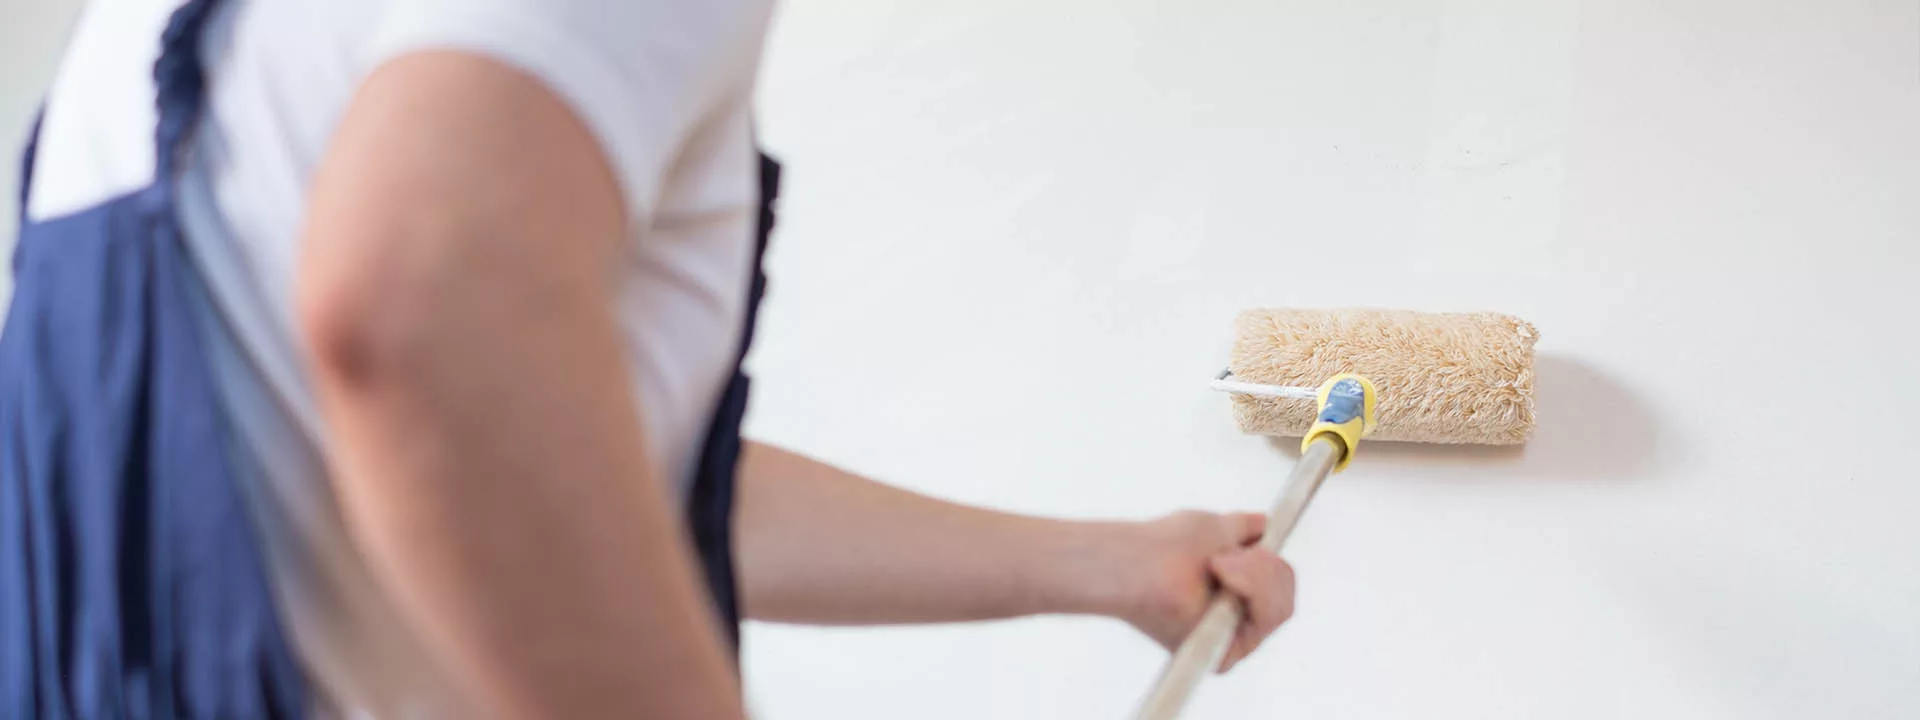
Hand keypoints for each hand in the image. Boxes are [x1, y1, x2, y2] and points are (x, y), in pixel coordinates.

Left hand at [1101, 511, 1295, 672]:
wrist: (1136, 561)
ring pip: (1281, 605)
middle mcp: (1232, 626)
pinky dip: (1250, 585)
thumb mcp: (1216, 528)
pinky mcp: (1227, 655)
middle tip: (1222, 556)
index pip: (1280, 584)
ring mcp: (1231, 641)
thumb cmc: (1163, 546)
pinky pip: (1268, 616)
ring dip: (1254, 572)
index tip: (1253, 538)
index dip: (1270, 559)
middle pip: (1284, 597)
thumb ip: (1242, 529)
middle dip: (1262, 565)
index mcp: (1231, 599)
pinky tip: (1219, 575)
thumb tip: (1263, 524)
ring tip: (1215, 564)